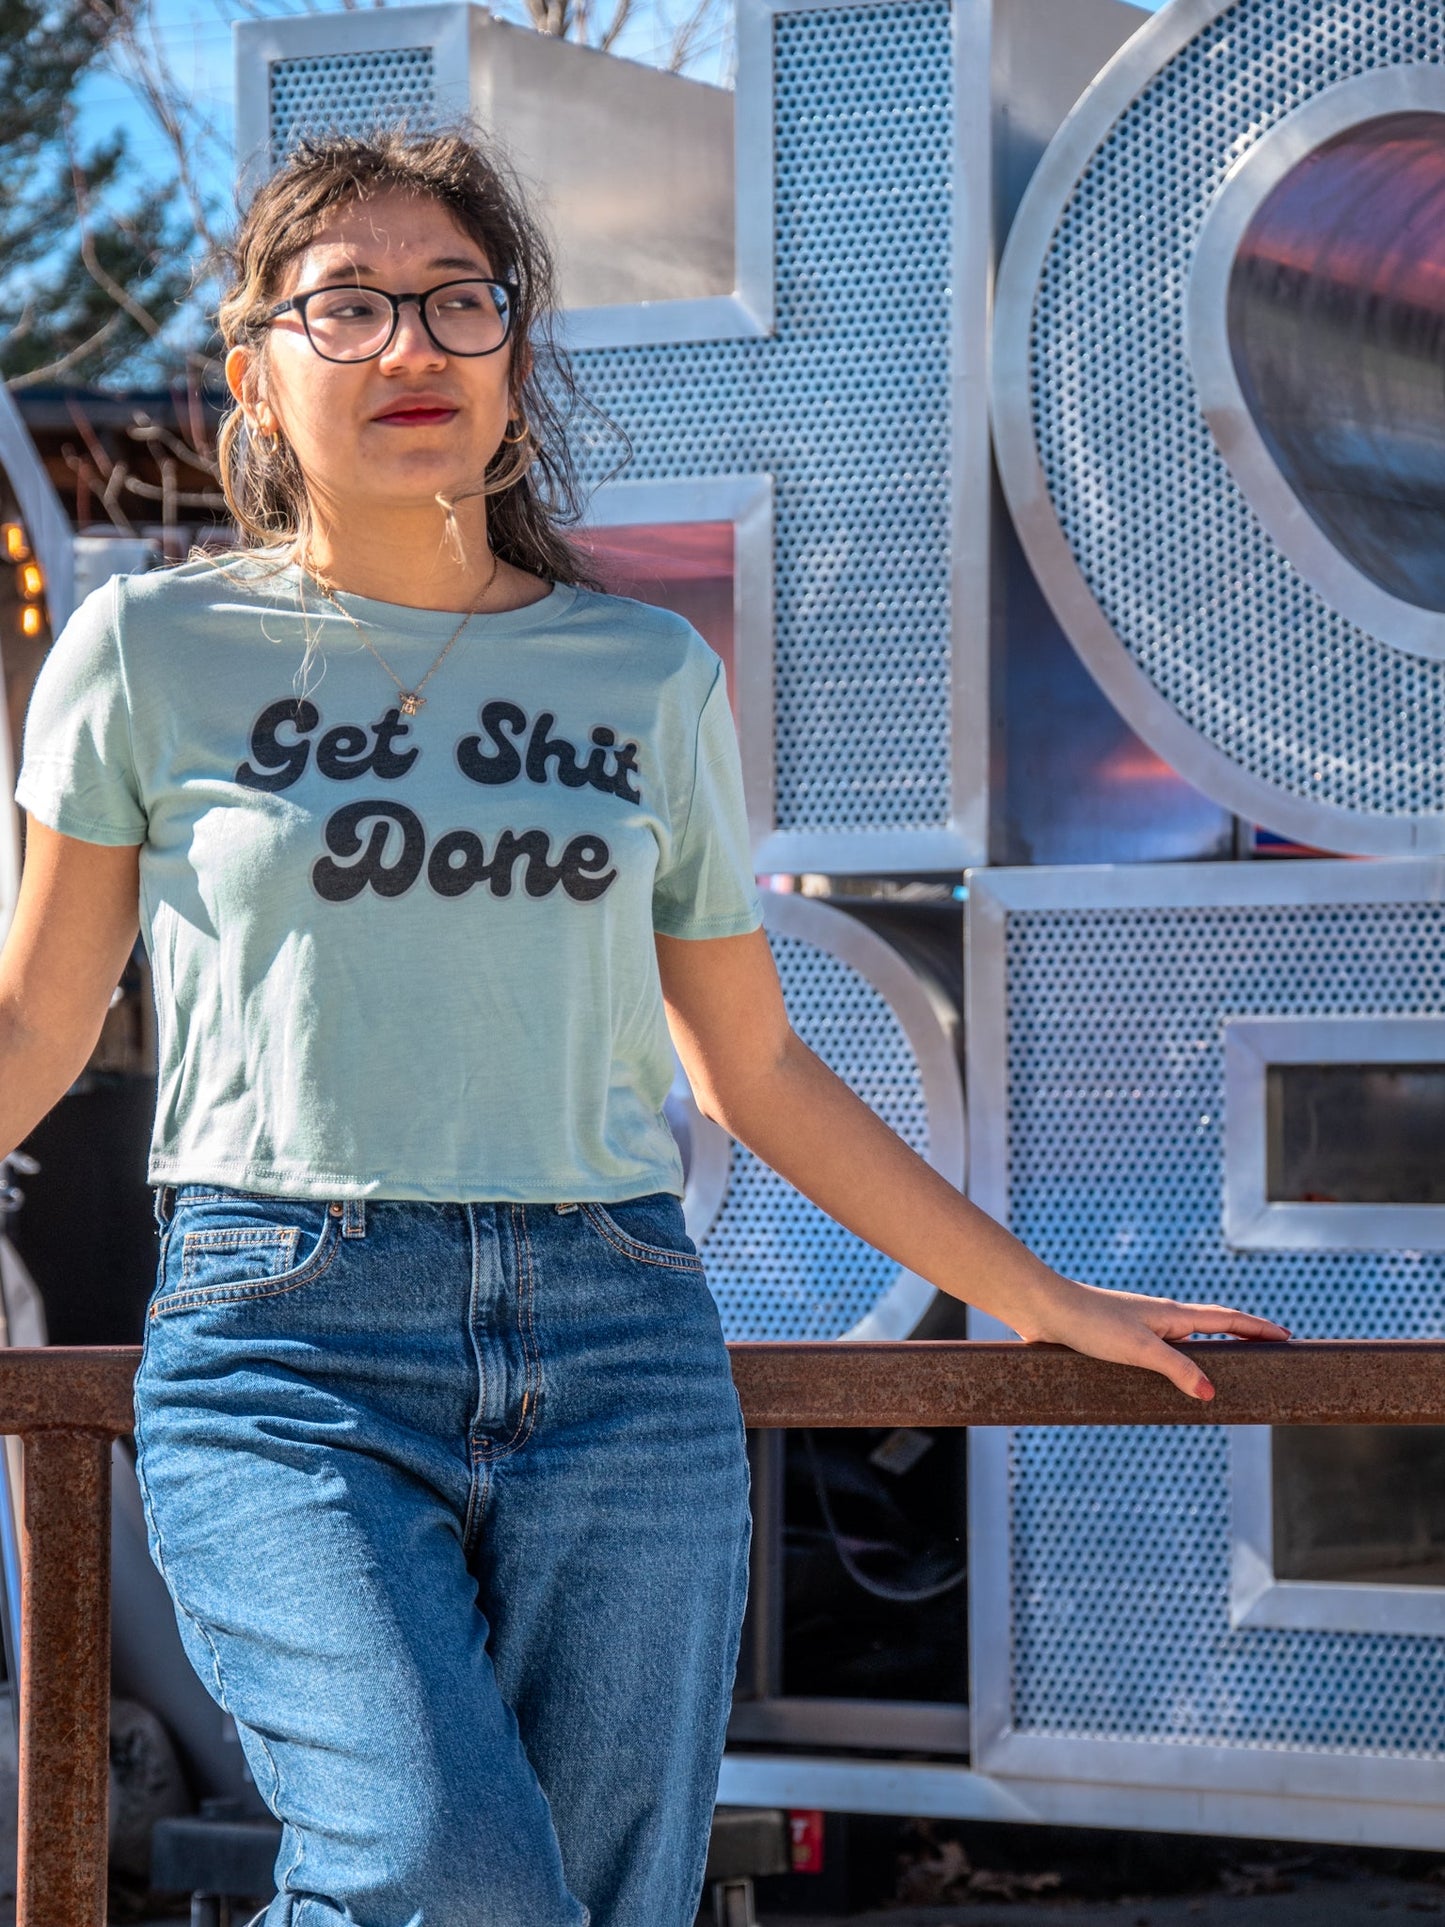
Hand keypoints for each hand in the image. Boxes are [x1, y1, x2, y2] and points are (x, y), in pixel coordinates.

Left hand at [1013, 1277, 1291, 1401]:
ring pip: (1187, 1340)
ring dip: (1212, 1349)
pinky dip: (1181, 1361)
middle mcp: (1162, 1319)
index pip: (1228, 1320)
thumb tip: (1211, 1393)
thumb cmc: (1091, 1323)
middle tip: (1270, 1349)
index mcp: (1174, 1316)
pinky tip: (1173, 1378)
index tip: (1287, 1336)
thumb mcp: (1139, 1349)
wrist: (1045, 1309)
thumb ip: (1177, 1369)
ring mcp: (1141, 1328)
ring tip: (1232, 1366)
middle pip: (1214, 1327)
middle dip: (1243, 1336)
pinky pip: (1162, 1352)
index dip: (1258, 1328)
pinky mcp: (1120, 1341)